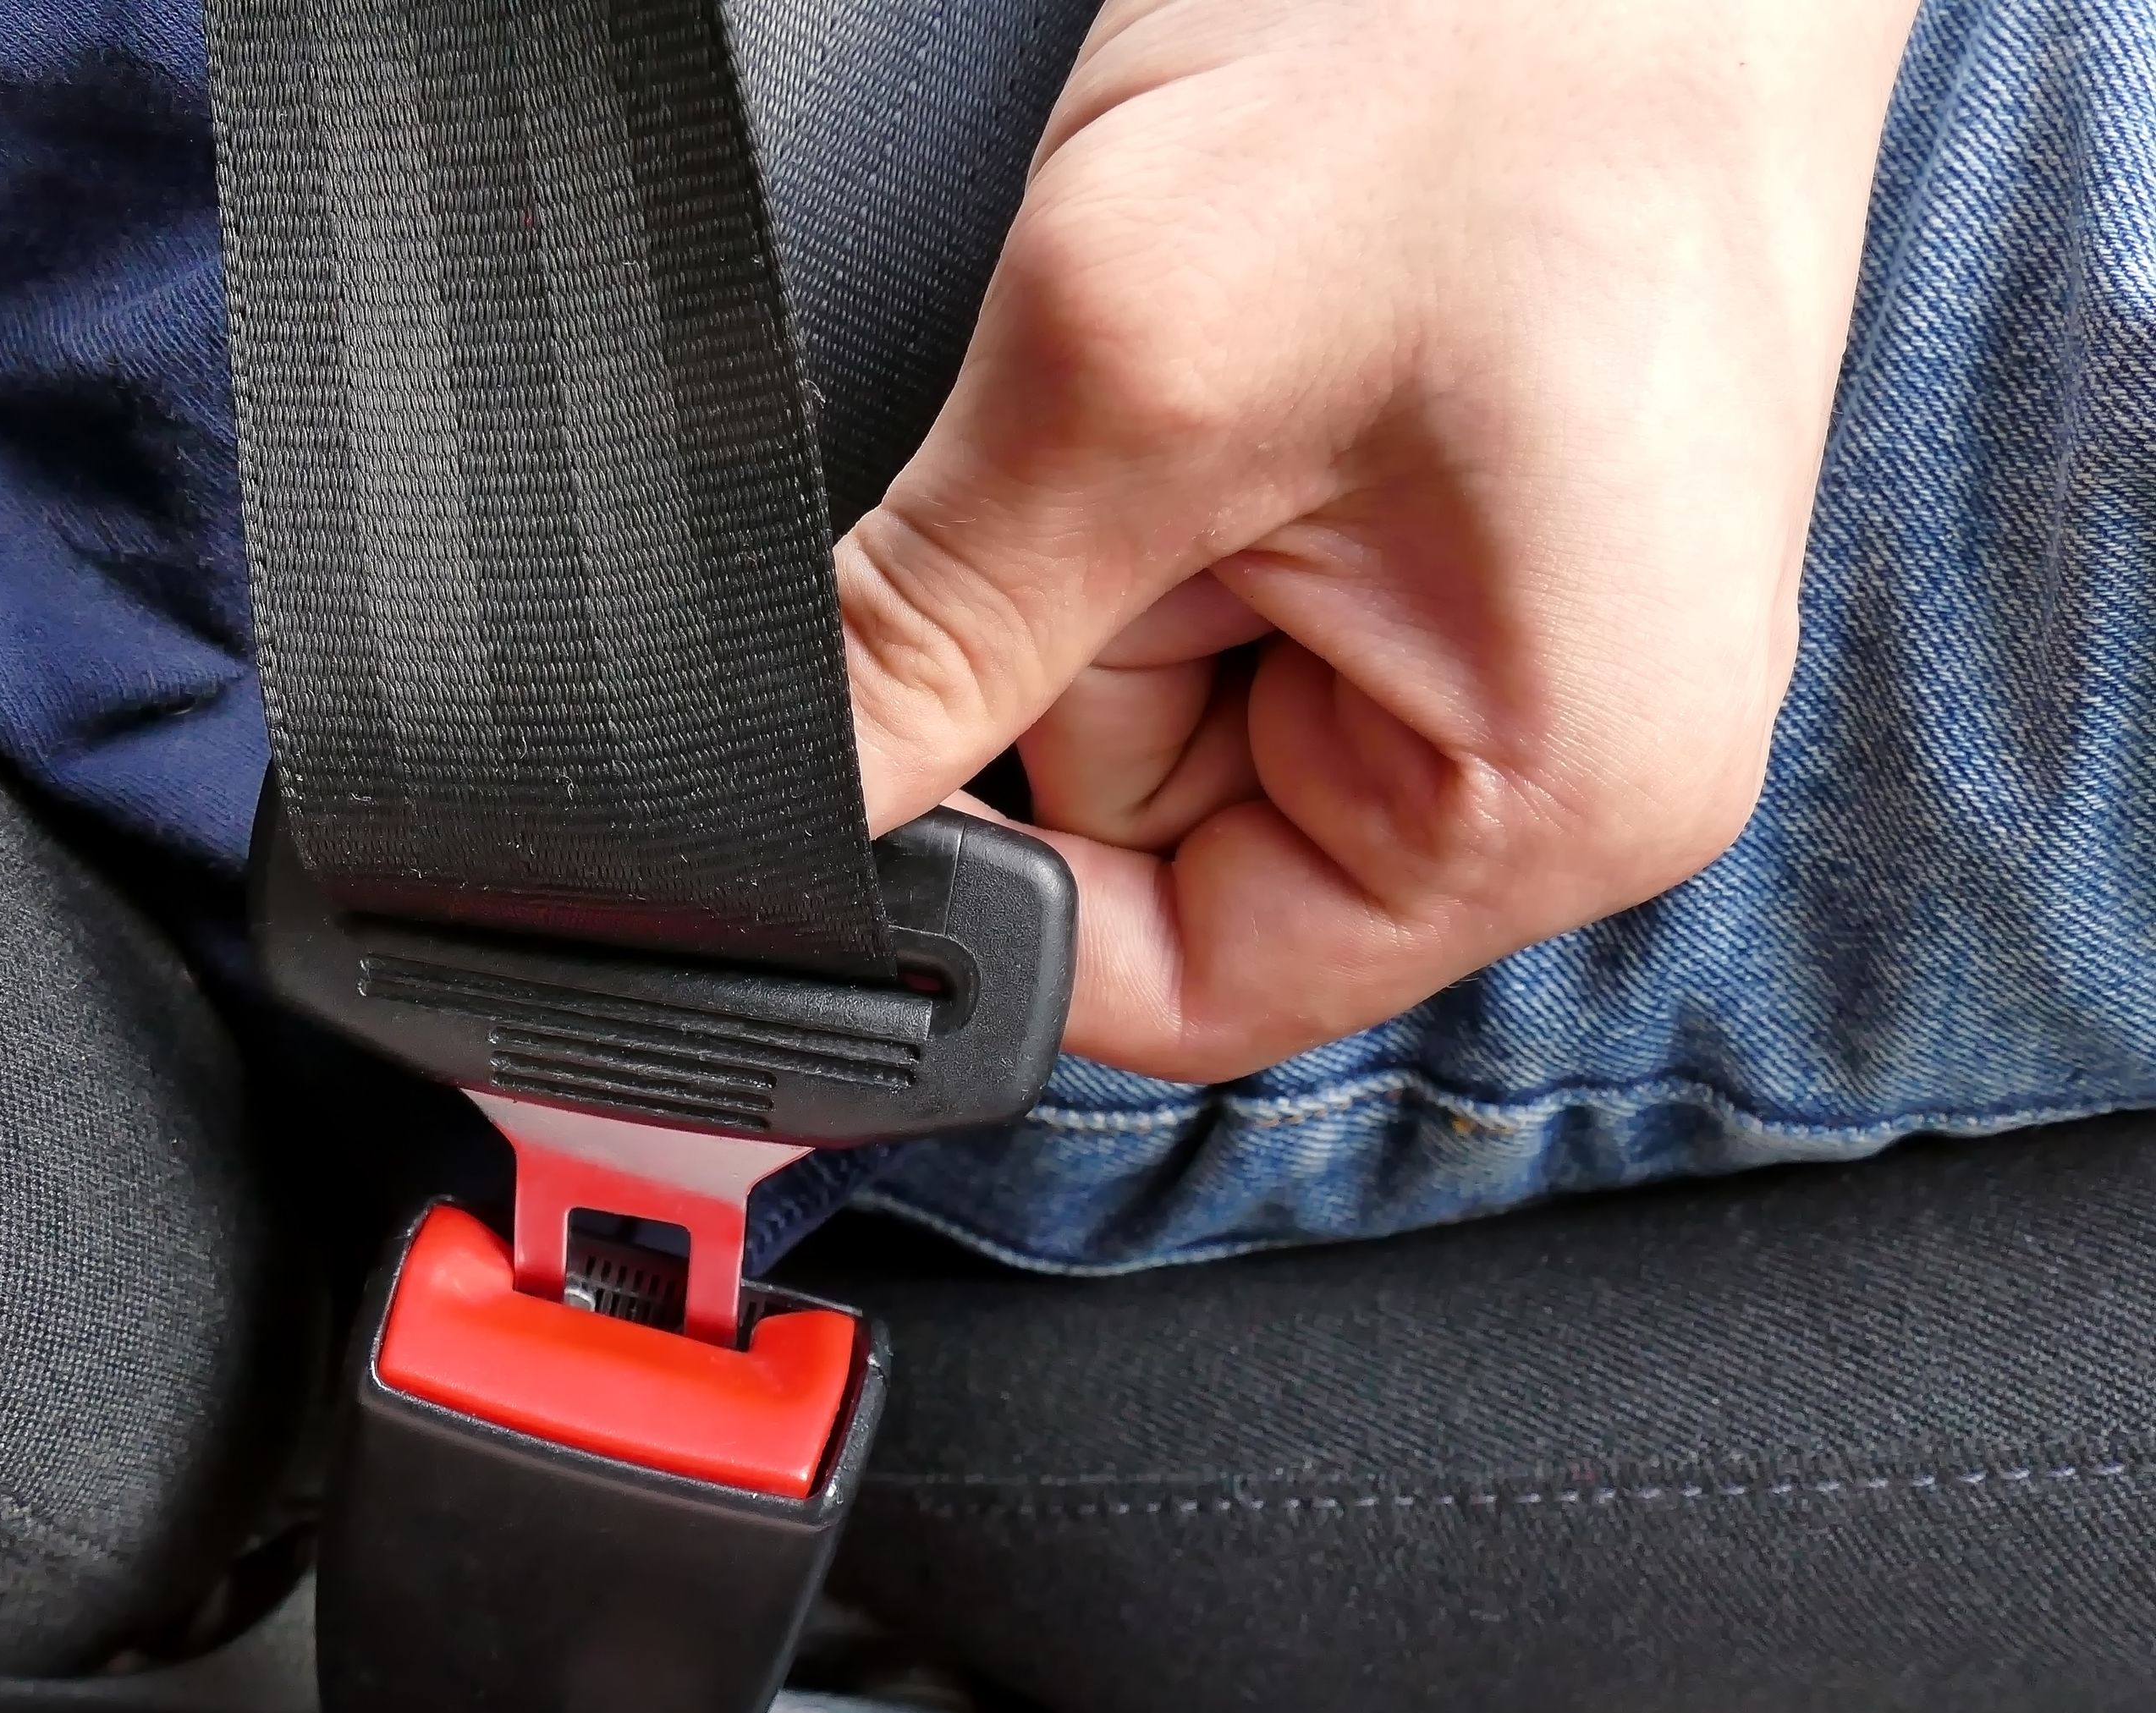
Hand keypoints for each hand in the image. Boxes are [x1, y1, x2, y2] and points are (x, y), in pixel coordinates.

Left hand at [837, 0, 1916, 1082]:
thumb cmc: (1494, 49)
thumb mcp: (1135, 376)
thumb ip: (932, 633)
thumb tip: (782, 799)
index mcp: (1556, 795)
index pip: (1193, 993)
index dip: (1003, 908)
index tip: (887, 776)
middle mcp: (1552, 753)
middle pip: (1164, 836)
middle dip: (1072, 656)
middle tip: (1133, 452)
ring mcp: (1501, 639)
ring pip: (1164, 695)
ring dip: (1116, 534)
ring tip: (1218, 353)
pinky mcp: (1443, 538)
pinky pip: (1213, 582)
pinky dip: (1158, 476)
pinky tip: (1239, 348)